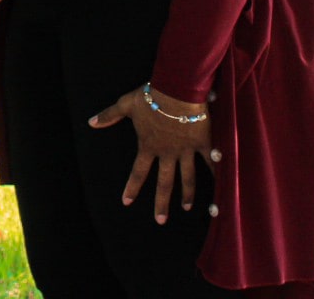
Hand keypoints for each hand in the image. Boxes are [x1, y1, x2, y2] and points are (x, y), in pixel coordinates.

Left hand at [89, 84, 216, 223]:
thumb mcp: (126, 104)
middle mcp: (167, 153)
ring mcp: (186, 150)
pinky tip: (222, 186)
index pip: (138, 172)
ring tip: (187, 208)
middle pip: (164, 183)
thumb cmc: (150, 97)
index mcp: (148, 146)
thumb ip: (109, 115)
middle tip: (160, 220)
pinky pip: (211, 161)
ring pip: (187, 177)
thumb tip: (91, 122)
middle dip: (161, 203)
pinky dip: (216, 173)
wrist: (177, 91)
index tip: (127, 202)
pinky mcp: (203, 143)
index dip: (132, 187)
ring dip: (187, 194)